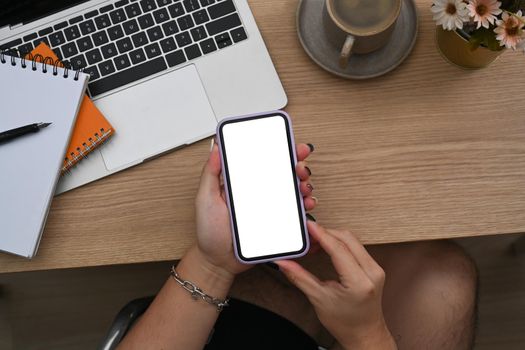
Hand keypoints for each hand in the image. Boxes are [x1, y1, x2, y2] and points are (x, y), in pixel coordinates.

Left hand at [194, 140, 316, 276]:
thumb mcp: (205, 198)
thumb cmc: (209, 231)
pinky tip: (306, 203)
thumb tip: (216, 148)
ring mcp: (269, 208)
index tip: (290, 143)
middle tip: (300, 166)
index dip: (278, 149)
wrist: (217, 261)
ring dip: (304, 184)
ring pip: (293, 191)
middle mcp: (259, 193)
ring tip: (304, 185)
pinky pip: (295, 213)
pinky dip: (304, 206)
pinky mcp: (277, 224)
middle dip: (297, 164)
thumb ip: (210, 174)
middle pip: (283, 173)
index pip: (263, 160)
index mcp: (243, 183)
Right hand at [276, 221, 395, 349]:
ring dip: (332, 237)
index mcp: (359, 282)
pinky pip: (356, 246)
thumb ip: (300, 277)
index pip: (339, 248)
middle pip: (347, 238)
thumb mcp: (318, 299)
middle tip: (308, 236)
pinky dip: (340, 243)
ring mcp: (375, 268)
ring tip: (314, 244)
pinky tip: (327, 247)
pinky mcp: (374, 267)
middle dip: (326, 233)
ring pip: (352, 240)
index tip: (308, 226)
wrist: (364, 334)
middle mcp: (372, 272)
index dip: (321, 234)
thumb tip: (284, 263)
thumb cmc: (345, 323)